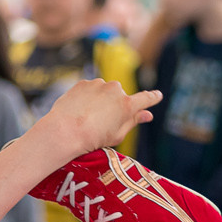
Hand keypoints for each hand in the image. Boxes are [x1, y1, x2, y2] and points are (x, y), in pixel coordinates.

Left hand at [42, 79, 160, 154]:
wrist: (64, 132)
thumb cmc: (92, 139)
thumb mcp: (117, 135)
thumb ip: (133, 122)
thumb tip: (147, 115)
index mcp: (127, 105)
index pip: (146, 99)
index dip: (153, 98)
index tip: (157, 95)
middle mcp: (115, 90)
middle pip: (120, 97)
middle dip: (116, 105)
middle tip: (104, 121)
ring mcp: (98, 84)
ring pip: (104, 92)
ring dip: (100, 100)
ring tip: (88, 117)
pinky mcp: (83, 83)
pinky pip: (89, 90)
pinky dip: (86, 98)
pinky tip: (79, 111)